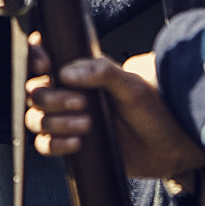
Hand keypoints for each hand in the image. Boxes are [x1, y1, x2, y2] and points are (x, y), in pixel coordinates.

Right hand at [23, 42, 204, 177]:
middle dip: (52, 98)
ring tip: (87, 124)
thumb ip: (102, 72)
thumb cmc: (155, 109)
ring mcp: (68, 119)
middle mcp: (69, 93)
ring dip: (55, 122)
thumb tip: (66, 73)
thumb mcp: (132, 85)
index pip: (43, 58)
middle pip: (34, 91)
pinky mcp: (71, 144)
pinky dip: (55, 144)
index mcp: (80, 72)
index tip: (46, 67)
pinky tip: (78, 143)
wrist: (169, 147)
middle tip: (81, 103)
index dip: (35, 59)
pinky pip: (45, 145)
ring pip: (36, 118)